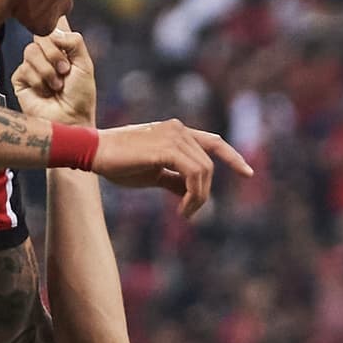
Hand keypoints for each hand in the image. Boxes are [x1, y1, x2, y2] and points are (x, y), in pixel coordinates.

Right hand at [12, 20, 96, 124]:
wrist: (71, 121)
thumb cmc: (80, 97)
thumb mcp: (85, 64)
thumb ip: (74, 40)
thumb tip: (53, 32)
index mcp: (62, 49)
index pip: (55, 25)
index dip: (55, 19)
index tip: (58, 12)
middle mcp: (46, 55)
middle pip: (41, 35)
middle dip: (55, 53)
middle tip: (65, 71)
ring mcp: (32, 67)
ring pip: (31, 51)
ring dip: (47, 70)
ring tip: (56, 86)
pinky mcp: (20, 80)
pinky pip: (24, 68)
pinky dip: (38, 81)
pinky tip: (45, 92)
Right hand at [93, 121, 253, 218]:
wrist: (95, 152)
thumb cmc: (119, 163)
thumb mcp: (153, 174)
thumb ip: (174, 180)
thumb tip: (190, 193)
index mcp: (177, 132)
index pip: (213, 143)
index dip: (232, 157)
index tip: (247, 173)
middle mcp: (178, 130)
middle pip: (209, 164)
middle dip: (205, 192)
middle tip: (190, 213)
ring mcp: (173, 136)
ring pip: (204, 170)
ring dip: (199, 196)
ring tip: (186, 212)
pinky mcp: (166, 148)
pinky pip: (193, 173)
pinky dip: (194, 194)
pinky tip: (183, 208)